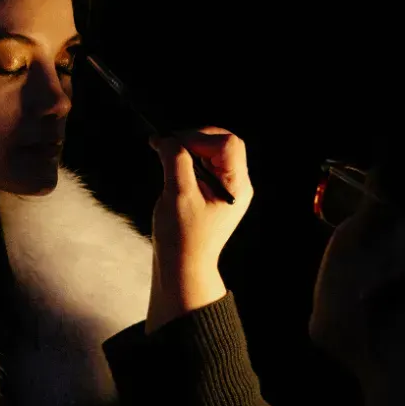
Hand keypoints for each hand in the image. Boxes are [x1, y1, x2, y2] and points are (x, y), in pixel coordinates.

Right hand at [147, 128, 252, 331]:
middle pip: (223, 144)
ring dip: (189, 149)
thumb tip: (166, 138)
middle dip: (193, 140)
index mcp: (236, 186)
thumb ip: (175, 161)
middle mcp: (237, 185)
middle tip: (167, 146)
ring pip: (213, 152)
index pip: (227, 144)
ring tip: (166, 157)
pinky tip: (172, 168)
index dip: (198, 137)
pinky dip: (189, 161)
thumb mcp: (177, 195)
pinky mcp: (216, 193)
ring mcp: (228, 189)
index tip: (172, 143)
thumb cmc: (181, 238)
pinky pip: (206, 165)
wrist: (183, 268)